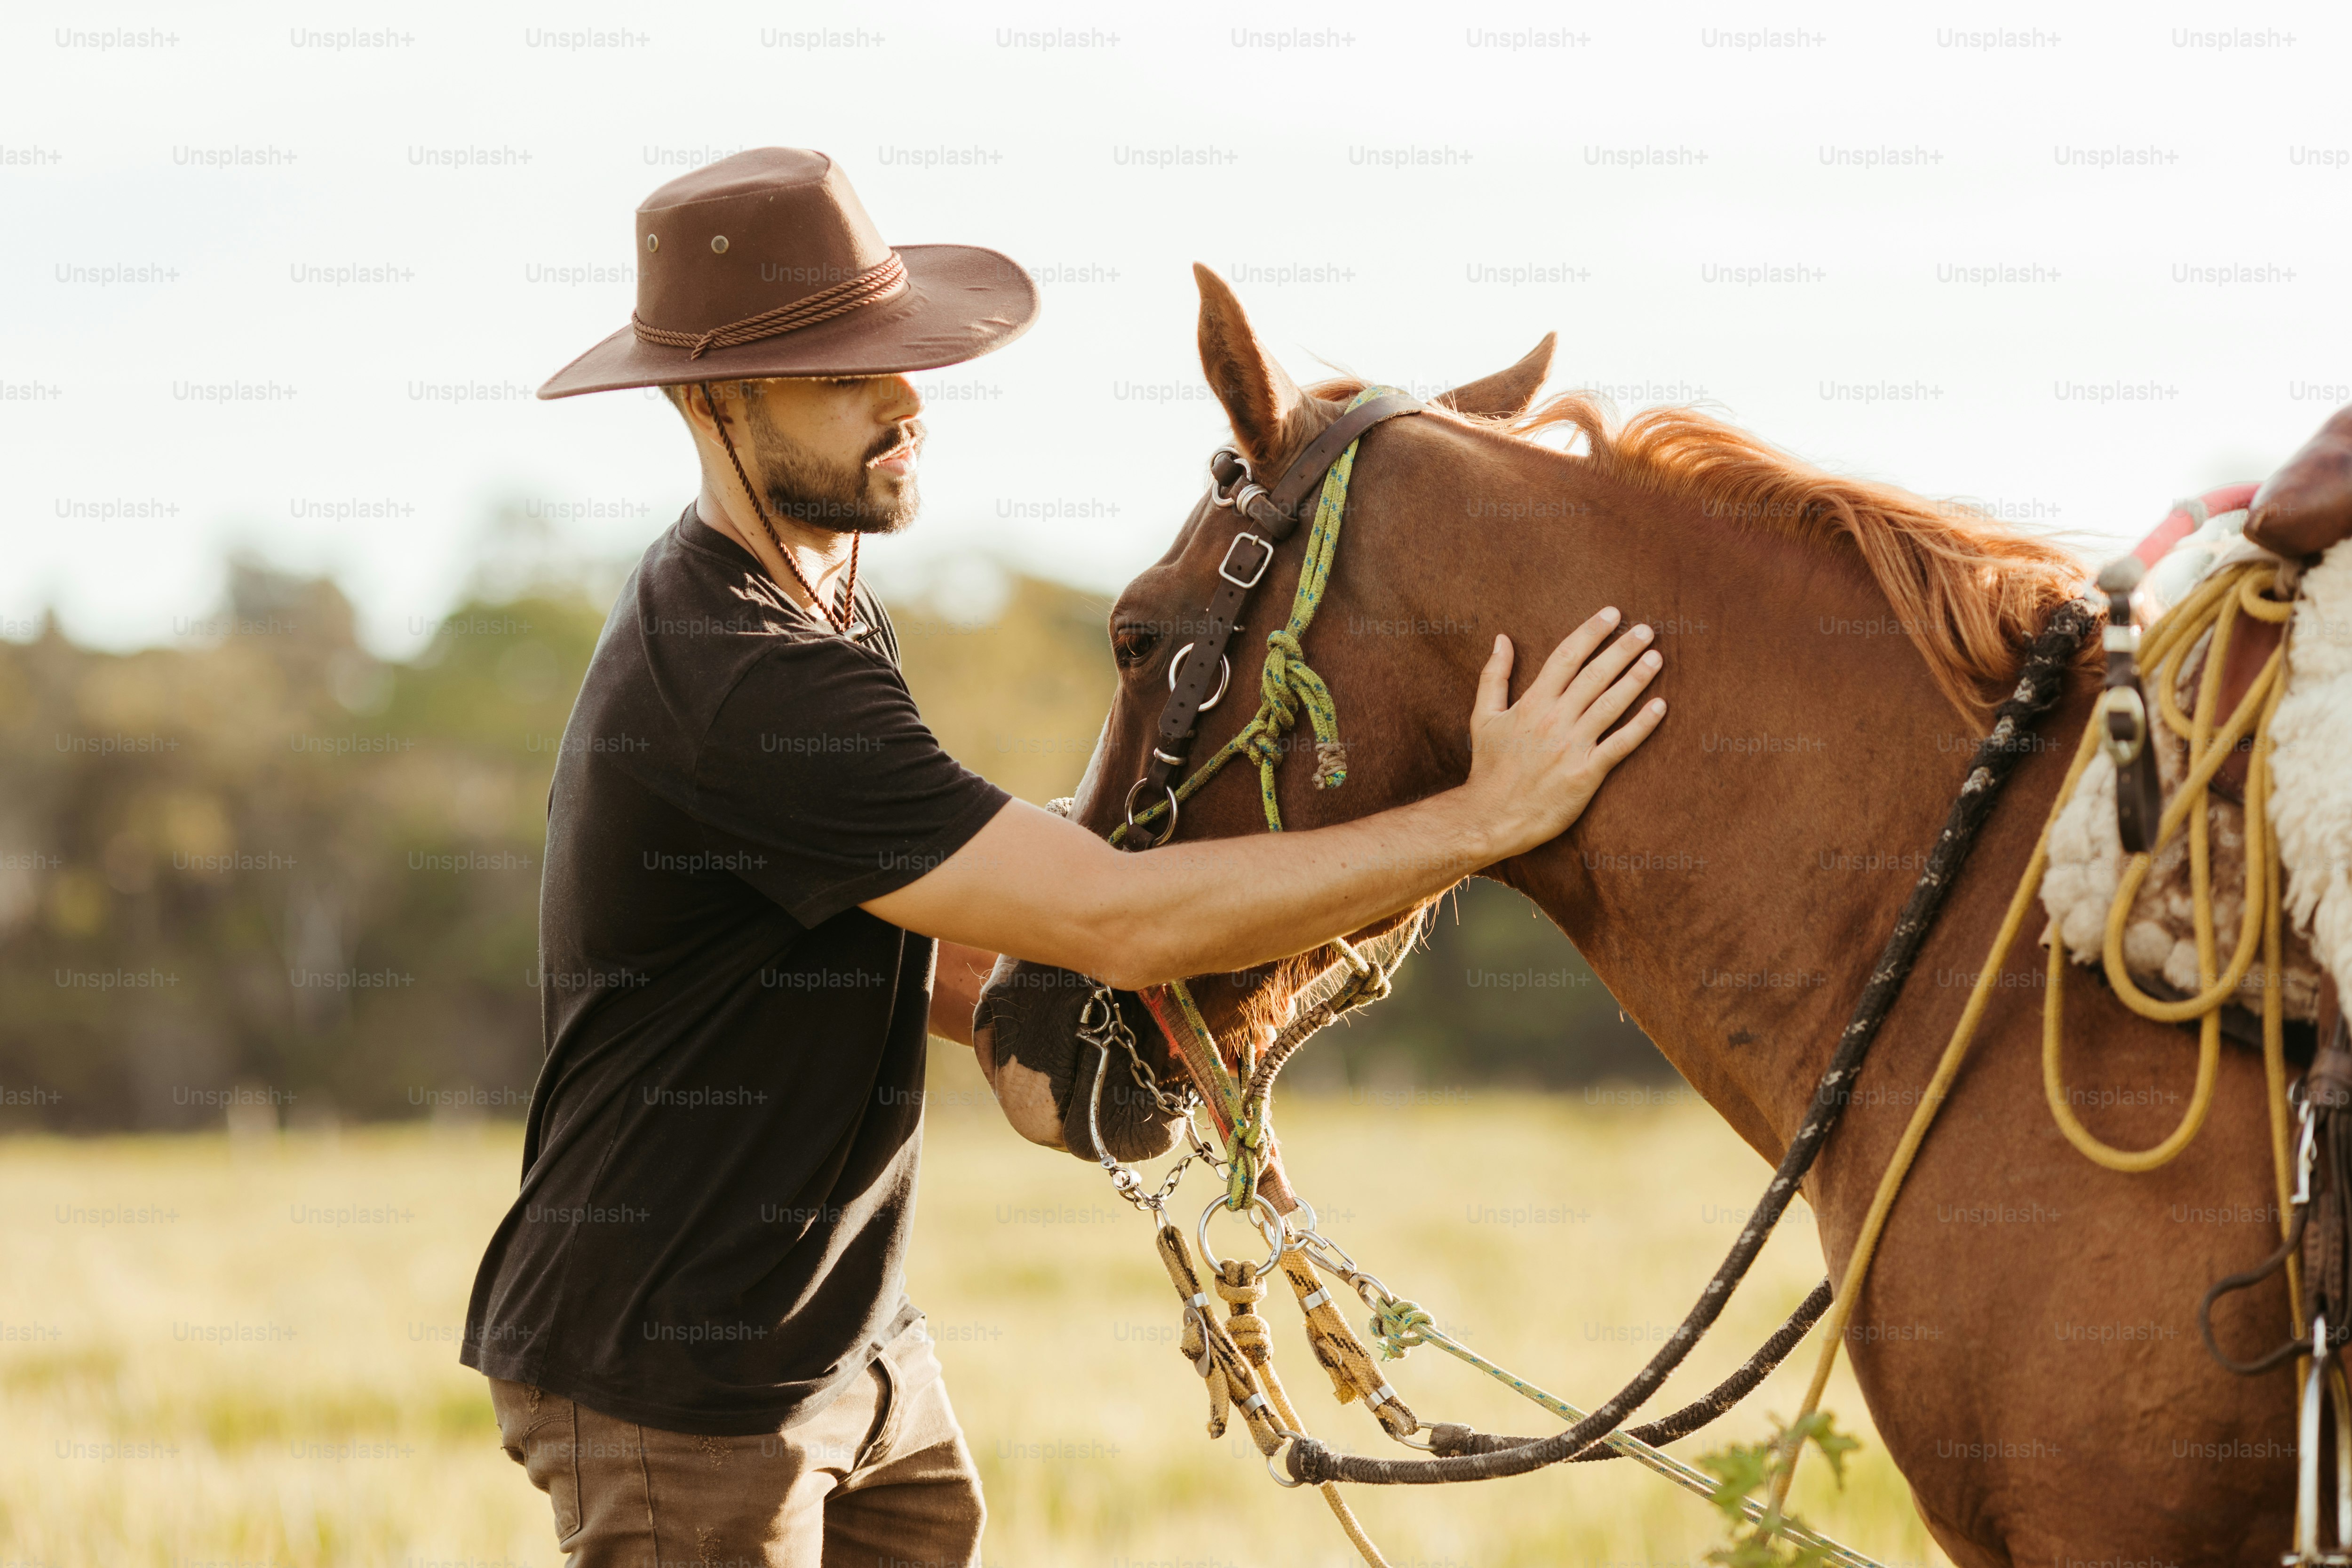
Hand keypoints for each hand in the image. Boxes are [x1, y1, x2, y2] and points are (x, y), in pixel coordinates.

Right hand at [1459, 608, 1664, 858]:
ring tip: (1657, 658)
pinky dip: (1641, 726)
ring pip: (1610, 705)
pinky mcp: (1586, 774)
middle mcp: (1553, 720)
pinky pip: (1620, 745)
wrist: (1490, 817)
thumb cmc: (1489, 767)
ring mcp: (1571, 747)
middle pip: (1594, 675)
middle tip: (1646, 630)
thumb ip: (1493, 675)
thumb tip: (1501, 639)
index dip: (1591, 633)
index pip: (1565, 657)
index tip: (1612, 614)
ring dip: (1636, 679)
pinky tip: (1660, 707)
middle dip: (1622, 649)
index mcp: (1531, 703)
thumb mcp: (1482, 717)